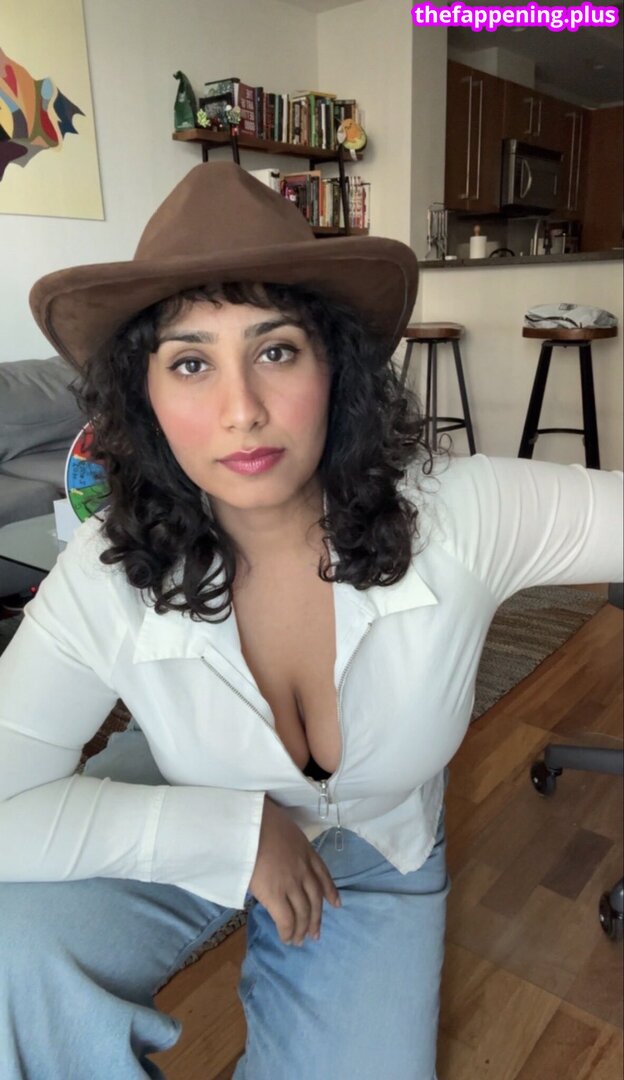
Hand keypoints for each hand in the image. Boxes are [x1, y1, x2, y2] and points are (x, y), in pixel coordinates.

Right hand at [249, 796, 341, 945]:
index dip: (330, 891)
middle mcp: (303, 869)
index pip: (323, 874)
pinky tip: (286, 939)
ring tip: (299, 941)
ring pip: (303, 912)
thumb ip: (288, 846)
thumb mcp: (284, 829)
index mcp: (306, 850)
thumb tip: (279, 857)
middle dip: (316, 918)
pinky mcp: (275, 895)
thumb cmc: (260, 820)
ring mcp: (291, 883)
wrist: (250, 824)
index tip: (336, 904)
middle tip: (315, 934)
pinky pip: (286, 919)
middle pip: (315, 898)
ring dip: (302, 929)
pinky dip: (288, 932)